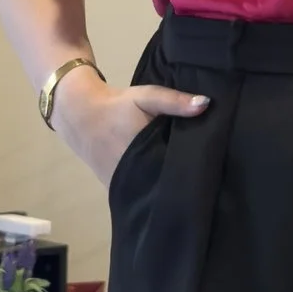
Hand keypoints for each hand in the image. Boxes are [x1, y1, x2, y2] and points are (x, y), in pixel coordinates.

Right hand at [52, 65, 208, 189]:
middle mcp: (134, 178)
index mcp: (145, 156)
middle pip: (165, 188)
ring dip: (166, 190)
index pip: (176, 174)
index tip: (212, 173)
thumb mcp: (146, 97)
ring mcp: (123, 187)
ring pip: (151, 194)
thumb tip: (206, 104)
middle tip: (207, 180)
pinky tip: (166, 187)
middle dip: (184, 185)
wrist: (80, 115)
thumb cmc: (116, 107)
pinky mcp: (116, 189)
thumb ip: (174, 101)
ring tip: (191, 186)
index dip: (194, 174)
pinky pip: (139, 194)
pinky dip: (150, 191)